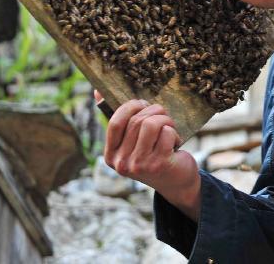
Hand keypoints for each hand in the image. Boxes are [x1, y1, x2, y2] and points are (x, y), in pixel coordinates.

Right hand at [97, 90, 201, 220]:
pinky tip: (175, 143)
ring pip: (151, 124)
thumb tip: (97, 91)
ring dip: (166, 120)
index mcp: (111, 155)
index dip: (130, 106)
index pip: (115, 122)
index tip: (143, 104)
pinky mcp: (159, 165)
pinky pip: (167, 133)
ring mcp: (139, 165)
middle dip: (154, 111)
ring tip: (170, 128)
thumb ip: (118, 119)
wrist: (176, 182)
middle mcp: (122, 163)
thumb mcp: (133, 140)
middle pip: (137, 120)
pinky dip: (175, 133)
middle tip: (163, 116)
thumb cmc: (153, 154)